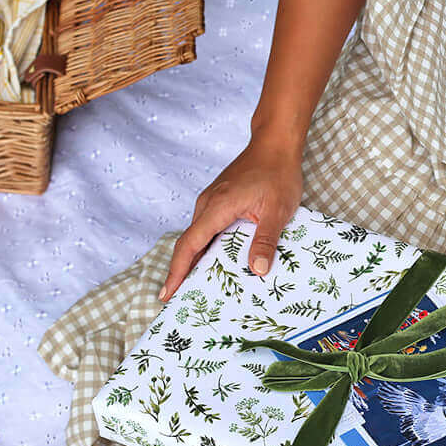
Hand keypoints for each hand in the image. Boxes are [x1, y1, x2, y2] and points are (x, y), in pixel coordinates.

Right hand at [158, 139, 303, 301]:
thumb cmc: (278, 173)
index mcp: (217, 207)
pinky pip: (207, 227)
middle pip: (189, 243)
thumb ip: (266, 240)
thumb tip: (258, 270)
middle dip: (182, 272)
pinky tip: (216, 261)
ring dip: (195, 260)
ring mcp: (211, 201)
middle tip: (180, 301)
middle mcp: (207, 204)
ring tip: (197, 287)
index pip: (189, 245)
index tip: (167, 294)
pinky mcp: (219, 200)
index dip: (177, 272)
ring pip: (198, 235)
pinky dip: (206, 246)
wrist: (276, 144)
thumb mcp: (277, 210)